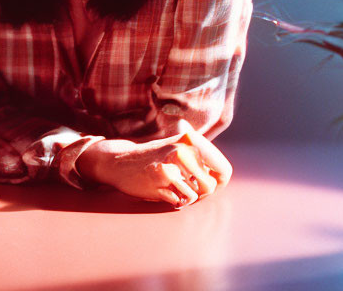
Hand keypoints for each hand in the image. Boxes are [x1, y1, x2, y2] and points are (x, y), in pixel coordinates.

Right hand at [76, 123, 231, 207]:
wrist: (119, 160)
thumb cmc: (153, 159)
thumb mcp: (178, 151)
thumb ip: (200, 161)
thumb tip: (222, 181)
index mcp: (191, 141)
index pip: (224, 171)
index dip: (217, 183)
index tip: (204, 183)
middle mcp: (183, 150)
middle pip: (211, 187)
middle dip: (199, 192)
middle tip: (184, 186)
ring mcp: (172, 164)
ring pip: (195, 195)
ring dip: (184, 196)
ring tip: (170, 186)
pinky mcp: (160, 178)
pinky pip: (179, 200)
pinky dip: (172, 200)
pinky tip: (161, 189)